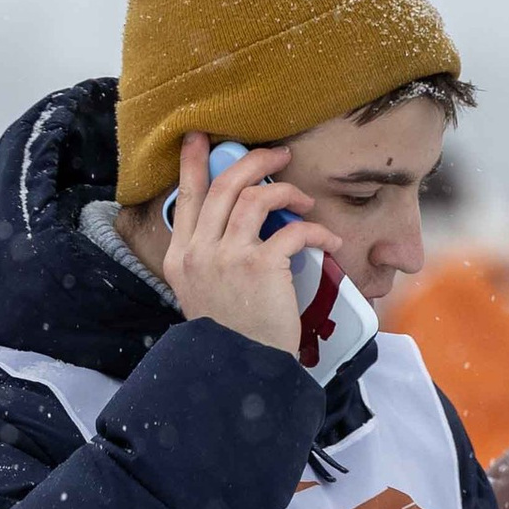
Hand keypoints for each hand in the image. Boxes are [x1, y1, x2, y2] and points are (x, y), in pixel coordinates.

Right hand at [160, 136, 317, 358]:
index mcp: (181, 259)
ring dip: (286, 190)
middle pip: (223, 185)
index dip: (194, 163)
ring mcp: (227, 258)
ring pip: (255, 197)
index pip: (187, 198)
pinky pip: (292, 229)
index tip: (201, 137)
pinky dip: (315, 232)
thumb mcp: (204, 294)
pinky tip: (327, 242)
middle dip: (253, 161)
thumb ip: (211, 257)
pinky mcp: (260, 266)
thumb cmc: (232, 334)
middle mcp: (198, 253)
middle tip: (279, 155)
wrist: (242, 370)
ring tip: (305, 200)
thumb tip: (239, 221)